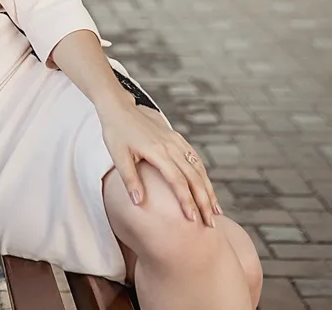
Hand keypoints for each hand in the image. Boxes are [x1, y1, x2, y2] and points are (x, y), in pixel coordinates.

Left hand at [97, 100, 220, 226]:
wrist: (119, 108)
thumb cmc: (116, 132)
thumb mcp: (118, 156)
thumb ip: (130, 179)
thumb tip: (138, 203)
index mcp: (157, 152)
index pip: (177, 181)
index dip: (186, 201)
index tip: (193, 219)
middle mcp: (171, 146)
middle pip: (194, 177)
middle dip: (204, 201)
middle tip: (210, 223)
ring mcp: (176, 141)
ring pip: (198, 168)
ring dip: (208, 190)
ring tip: (215, 210)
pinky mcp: (177, 138)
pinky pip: (195, 158)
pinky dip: (203, 175)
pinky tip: (207, 187)